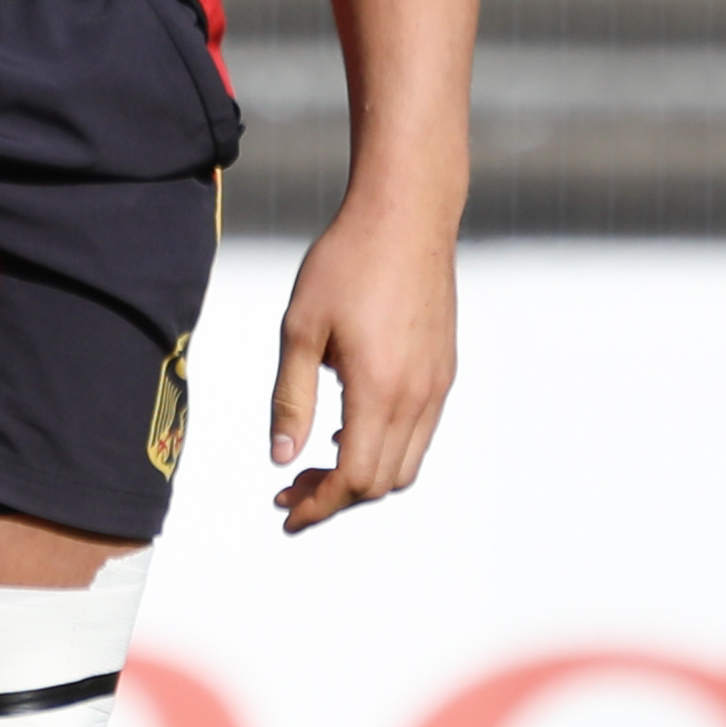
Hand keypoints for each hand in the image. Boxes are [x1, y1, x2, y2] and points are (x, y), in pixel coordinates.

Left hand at [270, 197, 457, 534]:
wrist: (405, 215)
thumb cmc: (346, 263)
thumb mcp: (300, 327)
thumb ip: (291, 398)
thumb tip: (281, 458)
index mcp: (379, 391)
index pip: (353, 480)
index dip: (318, 504)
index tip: (285, 511)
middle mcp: (417, 397)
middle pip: (382, 482)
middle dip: (335, 498)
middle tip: (290, 489)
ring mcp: (437, 385)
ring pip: (406, 463)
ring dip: (363, 477)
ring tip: (317, 465)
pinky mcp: (444, 370)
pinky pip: (420, 433)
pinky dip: (386, 448)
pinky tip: (350, 428)